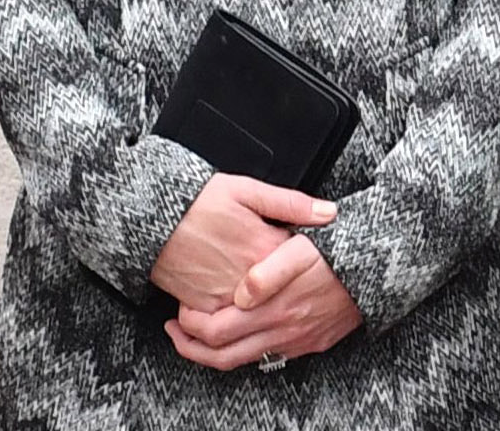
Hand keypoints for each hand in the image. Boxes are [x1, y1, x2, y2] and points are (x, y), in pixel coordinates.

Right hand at [150, 173, 337, 312]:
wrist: (153, 218)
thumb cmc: (198, 201)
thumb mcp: (247, 191)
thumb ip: (291, 203)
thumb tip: (330, 213)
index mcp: (266, 249)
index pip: (301, 264)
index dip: (301, 258)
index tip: (295, 252)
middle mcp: (251, 281)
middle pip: (282, 294)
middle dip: (284, 286)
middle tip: (263, 267)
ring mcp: (227, 298)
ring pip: (257, 313)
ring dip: (261, 304)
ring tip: (250, 285)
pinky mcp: (203, 308)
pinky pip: (227, 324)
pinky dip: (234, 315)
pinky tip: (234, 299)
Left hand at [164, 234, 362, 370]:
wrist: (376, 269)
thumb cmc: (333, 254)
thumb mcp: (300, 250)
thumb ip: (268, 273)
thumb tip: (240, 295)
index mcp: (276, 309)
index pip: (217, 332)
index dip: (191, 326)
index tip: (179, 311)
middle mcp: (284, 333)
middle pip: (224, 356)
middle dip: (191, 347)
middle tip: (174, 331)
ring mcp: (298, 342)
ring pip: (244, 361)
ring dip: (214, 352)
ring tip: (195, 337)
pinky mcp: (310, 343)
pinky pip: (268, 356)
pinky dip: (243, 350)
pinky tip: (237, 334)